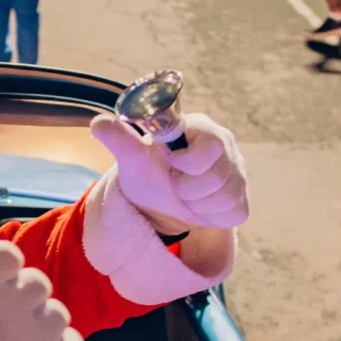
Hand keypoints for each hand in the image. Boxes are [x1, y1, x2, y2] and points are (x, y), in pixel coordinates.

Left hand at [89, 111, 249, 231]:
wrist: (157, 200)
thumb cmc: (148, 172)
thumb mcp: (132, 158)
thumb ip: (119, 139)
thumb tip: (99, 123)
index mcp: (202, 128)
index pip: (211, 146)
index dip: (188, 163)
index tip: (170, 165)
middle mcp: (226, 145)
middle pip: (217, 177)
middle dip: (187, 188)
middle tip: (175, 183)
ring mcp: (238, 172)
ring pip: (226, 198)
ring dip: (196, 204)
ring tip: (185, 194)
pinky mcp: (242, 197)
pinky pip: (233, 214)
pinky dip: (211, 216)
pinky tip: (199, 206)